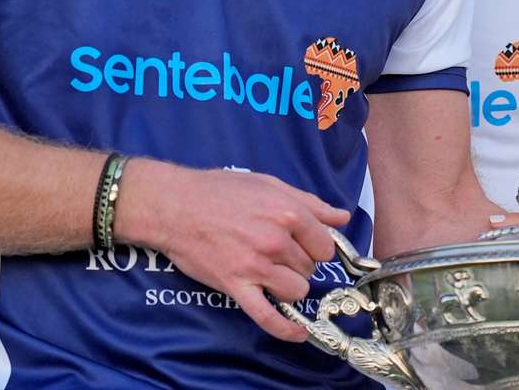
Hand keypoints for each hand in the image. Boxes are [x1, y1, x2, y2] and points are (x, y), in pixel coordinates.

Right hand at [116, 160, 351, 342]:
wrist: (175, 206)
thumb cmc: (221, 190)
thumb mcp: (270, 185)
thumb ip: (311, 203)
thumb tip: (343, 217)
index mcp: (289, 213)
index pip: (325, 245)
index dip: (316, 246)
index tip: (304, 244)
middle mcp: (276, 241)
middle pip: (310, 268)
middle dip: (299, 263)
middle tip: (278, 252)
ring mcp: (257, 266)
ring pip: (297, 290)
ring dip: (290, 285)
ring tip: (273, 273)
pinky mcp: (236, 286)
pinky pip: (268, 316)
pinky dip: (286, 329)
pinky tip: (299, 333)